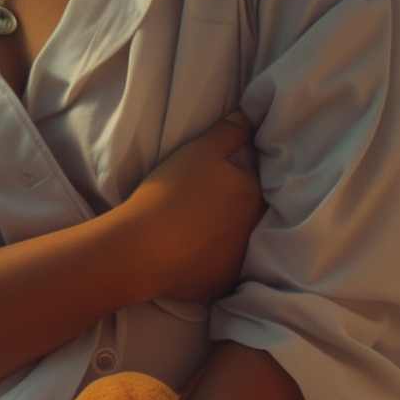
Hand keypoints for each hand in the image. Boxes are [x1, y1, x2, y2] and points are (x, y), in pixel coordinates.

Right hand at [120, 111, 264, 303]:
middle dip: (240, 209)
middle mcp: (255, 229)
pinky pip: (224, 270)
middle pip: (253, 214)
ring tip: (203, 230)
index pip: (259, 183)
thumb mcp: (199, 151)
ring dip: (230, 236)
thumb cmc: (168, 193)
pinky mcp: (223, 284)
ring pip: (241, 243)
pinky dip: (214, 263)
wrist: (140, 248)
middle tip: (212, 204)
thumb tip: (251, 115)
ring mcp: (240, 261)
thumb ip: (229, 131)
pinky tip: (195, 255)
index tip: (223, 179)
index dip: (243, 179)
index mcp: (252, 194)